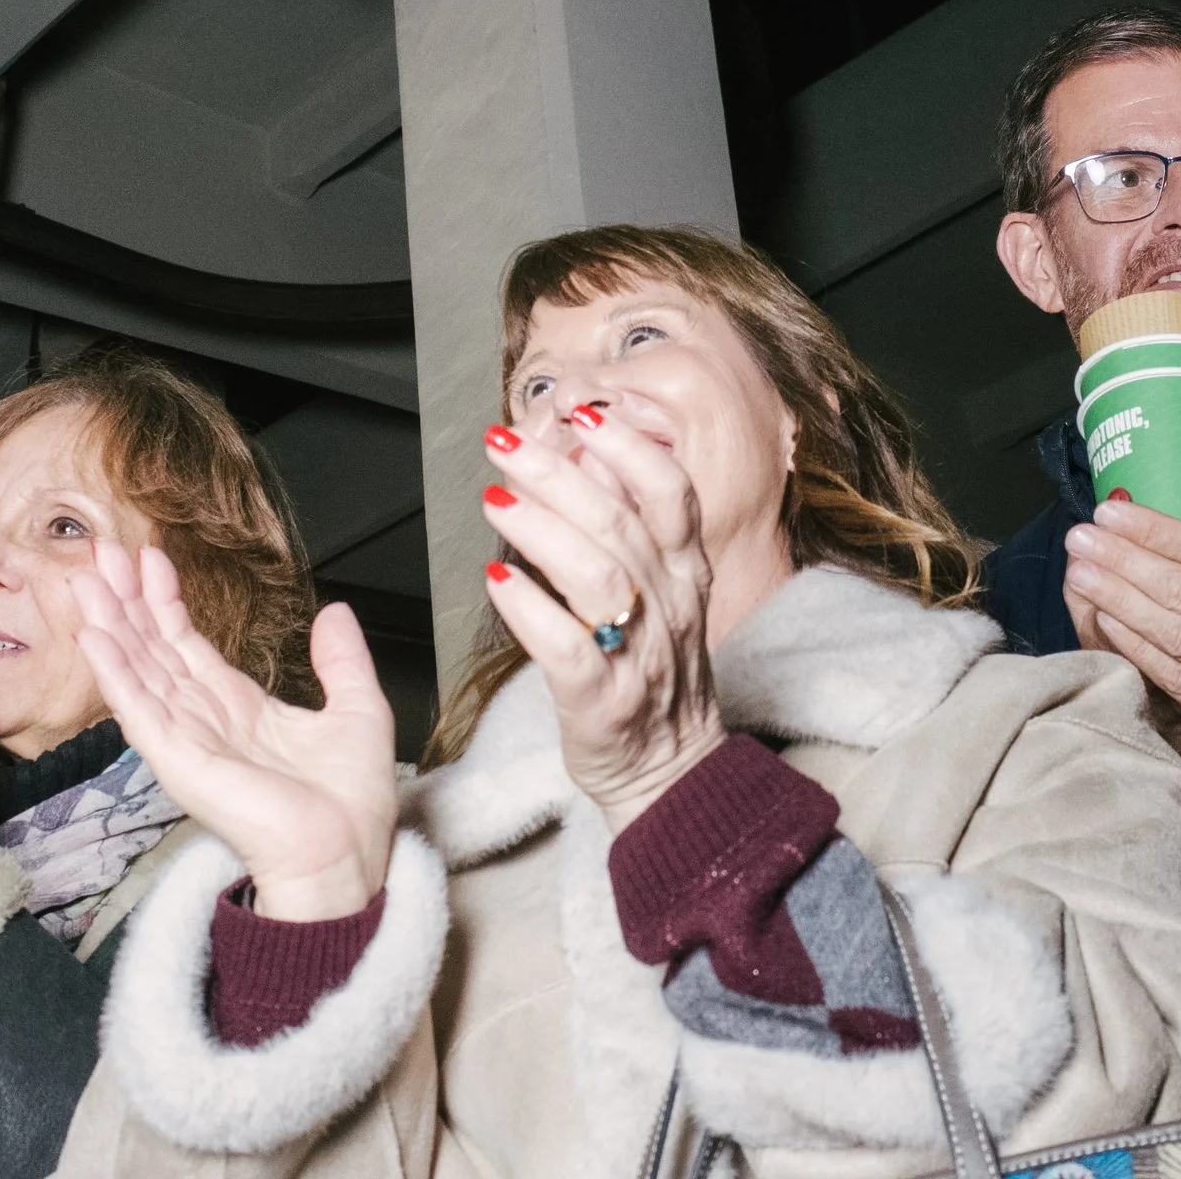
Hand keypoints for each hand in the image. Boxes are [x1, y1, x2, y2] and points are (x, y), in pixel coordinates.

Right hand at [71, 543, 395, 921]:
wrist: (344, 854)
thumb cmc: (350, 804)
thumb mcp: (358, 710)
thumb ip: (342, 660)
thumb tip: (335, 612)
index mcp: (239, 707)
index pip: (187, 644)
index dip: (166, 600)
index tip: (150, 558)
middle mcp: (204, 719)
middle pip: (152, 648)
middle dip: (125, 599)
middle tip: (101, 551)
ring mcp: (185, 739)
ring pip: (137, 669)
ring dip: (109, 623)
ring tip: (87, 579)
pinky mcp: (178, 760)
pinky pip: (139, 709)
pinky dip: (115, 672)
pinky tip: (95, 636)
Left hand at [480, 412, 725, 832]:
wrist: (670, 772)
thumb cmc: (654, 673)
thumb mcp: (662, 591)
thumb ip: (633, 524)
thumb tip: (596, 454)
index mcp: (684, 573)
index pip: (669, 492)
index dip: (624, 444)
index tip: (578, 409)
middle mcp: (668, 607)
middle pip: (618, 523)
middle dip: (557, 473)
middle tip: (503, 442)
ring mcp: (638, 657)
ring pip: (595, 577)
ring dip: (541, 530)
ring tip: (496, 500)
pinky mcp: (601, 704)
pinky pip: (567, 650)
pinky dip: (530, 611)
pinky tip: (498, 581)